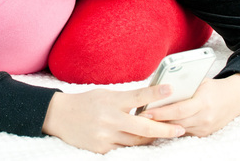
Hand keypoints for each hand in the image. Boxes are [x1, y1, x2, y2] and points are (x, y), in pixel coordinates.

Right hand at [42, 85, 184, 153]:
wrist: (59, 116)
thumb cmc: (86, 102)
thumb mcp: (106, 94)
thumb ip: (127, 98)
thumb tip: (150, 100)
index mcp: (111, 101)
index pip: (138, 96)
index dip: (155, 93)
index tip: (170, 89)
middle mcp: (109, 119)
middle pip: (143, 126)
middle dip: (164, 129)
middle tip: (180, 129)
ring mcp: (105, 136)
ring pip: (137, 141)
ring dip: (151, 138)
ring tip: (165, 135)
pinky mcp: (101, 149)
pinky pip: (124, 150)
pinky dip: (135, 146)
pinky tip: (144, 142)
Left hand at [138, 74, 239, 136]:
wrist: (235, 99)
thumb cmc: (213, 87)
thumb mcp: (200, 81)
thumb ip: (183, 84)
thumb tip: (160, 85)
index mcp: (203, 102)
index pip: (179, 109)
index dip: (161, 112)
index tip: (146, 112)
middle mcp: (205, 117)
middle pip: (176, 122)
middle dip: (157, 121)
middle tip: (140, 118)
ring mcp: (205, 128)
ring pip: (178, 129)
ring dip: (162, 126)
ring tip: (145, 122)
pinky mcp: (204, 134)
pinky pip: (184, 132)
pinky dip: (171, 128)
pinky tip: (159, 125)